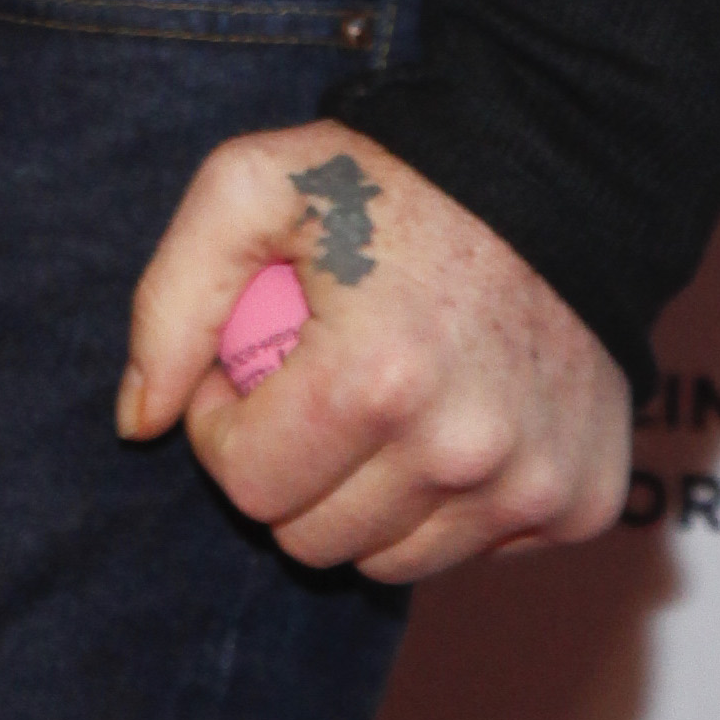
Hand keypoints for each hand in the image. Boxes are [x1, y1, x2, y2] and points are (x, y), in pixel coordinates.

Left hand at [119, 124, 632, 581]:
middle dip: (289, 471)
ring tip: (382, 399)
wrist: (556, 161)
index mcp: (375, 381)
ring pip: (391, 559)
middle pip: (314, 540)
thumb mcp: (254, 187)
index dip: (225, 425)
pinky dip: (451, 502)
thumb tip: (140, 423)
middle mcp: (460, 452)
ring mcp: (528, 485)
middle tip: (310, 385)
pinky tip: (457, 413)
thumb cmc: (390, 176)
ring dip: (367, 497)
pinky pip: (475, 548)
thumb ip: (173, 300)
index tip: (249, 368)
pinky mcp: (579, 500)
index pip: (248, 484)